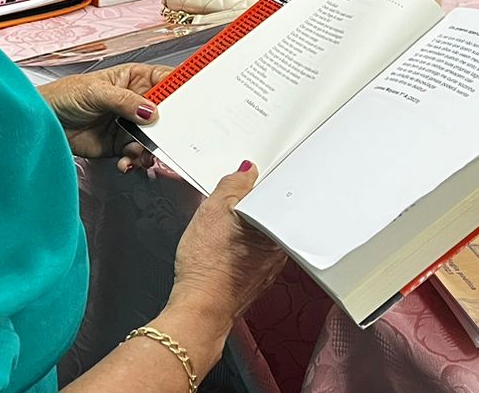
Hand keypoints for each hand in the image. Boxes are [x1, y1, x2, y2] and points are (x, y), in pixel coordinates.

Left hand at [38, 64, 168, 170]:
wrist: (43, 123)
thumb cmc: (64, 96)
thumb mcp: (95, 92)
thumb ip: (125, 101)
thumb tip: (151, 111)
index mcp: (133, 79)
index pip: (165, 80)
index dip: (181, 89)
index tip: (192, 102)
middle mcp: (135, 101)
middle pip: (165, 114)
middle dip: (169, 128)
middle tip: (168, 139)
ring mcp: (129, 125)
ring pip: (153, 138)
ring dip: (149, 149)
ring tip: (137, 154)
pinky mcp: (120, 145)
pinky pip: (137, 154)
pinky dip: (134, 161)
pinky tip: (125, 163)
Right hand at [168, 163, 287, 330]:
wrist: (199, 307)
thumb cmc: (207, 268)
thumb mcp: (213, 211)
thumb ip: (232, 185)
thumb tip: (246, 171)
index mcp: (276, 228)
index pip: (274, 194)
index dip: (256, 183)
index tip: (240, 182)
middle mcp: (279, 247)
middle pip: (266, 212)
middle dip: (246, 205)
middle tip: (222, 207)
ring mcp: (269, 264)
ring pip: (258, 232)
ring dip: (241, 227)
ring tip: (217, 231)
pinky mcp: (256, 277)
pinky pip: (250, 251)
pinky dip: (237, 246)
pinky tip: (219, 250)